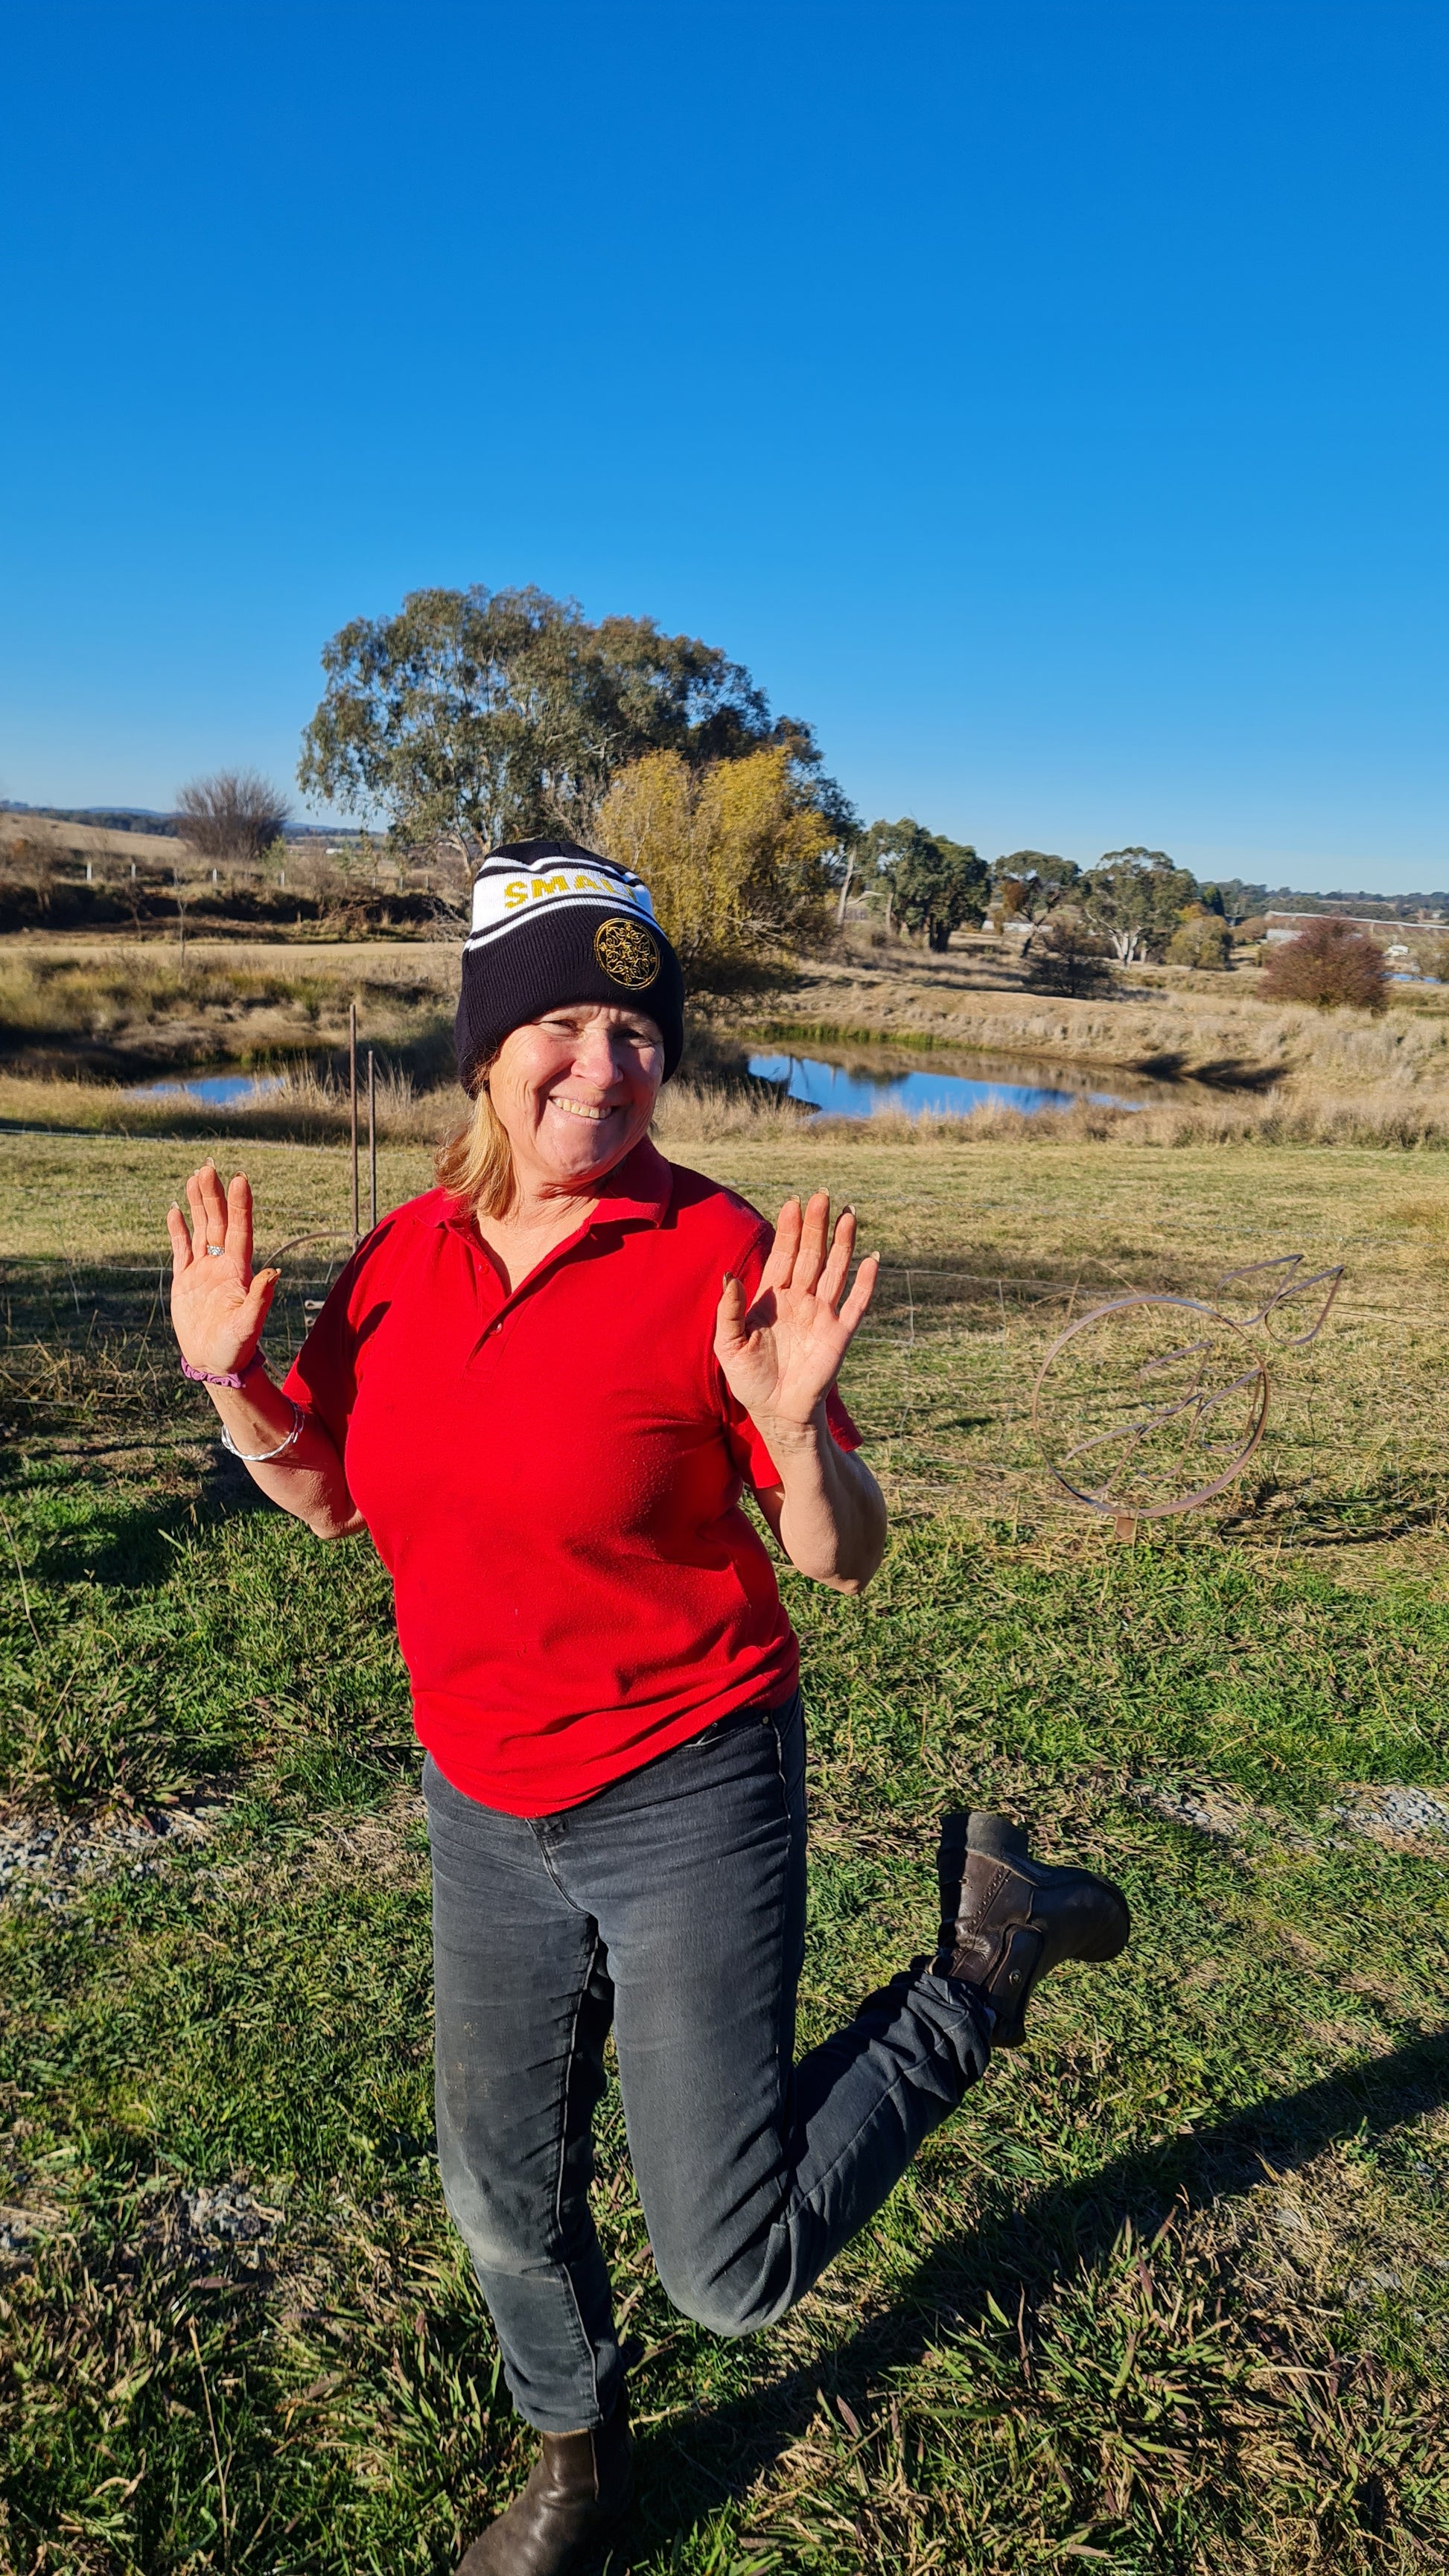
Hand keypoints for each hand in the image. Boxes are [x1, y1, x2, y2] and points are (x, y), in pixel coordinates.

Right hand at [167, 1162, 278, 1374]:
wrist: (213, 1364)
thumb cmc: (235, 1349)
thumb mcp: (248, 1326)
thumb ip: (259, 1301)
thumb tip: (273, 1275)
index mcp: (238, 1272)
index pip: (239, 1231)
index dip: (240, 1206)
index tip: (240, 1179)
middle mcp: (221, 1266)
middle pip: (218, 1223)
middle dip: (214, 1196)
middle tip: (208, 1168)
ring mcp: (203, 1271)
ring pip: (200, 1230)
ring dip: (199, 1204)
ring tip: (195, 1177)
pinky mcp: (185, 1281)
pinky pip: (181, 1249)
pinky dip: (178, 1229)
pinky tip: (176, 1209)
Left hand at [715, 1192, 877, 1436]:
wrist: (775, 1412)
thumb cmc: (749, 1378)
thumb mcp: (728, 1344)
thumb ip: (728, 1310)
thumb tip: (729, 1276)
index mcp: (773, 1297)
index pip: (784, 1255)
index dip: (789, 1230)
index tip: (793, 1202)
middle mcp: (800, 1300)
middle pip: (812, 1255)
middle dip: (816, 1226)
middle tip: (823, 1195)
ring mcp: (822, 1315)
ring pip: (836, 1271)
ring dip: (842, 1245)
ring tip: (849, 1215)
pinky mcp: (839, 1334)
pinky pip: (856, 1304)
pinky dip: (866, 1283)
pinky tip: (873, 1261)